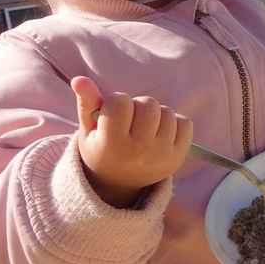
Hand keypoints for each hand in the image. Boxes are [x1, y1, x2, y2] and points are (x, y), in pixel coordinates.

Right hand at [71, 76, 192, 207]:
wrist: (119, 184)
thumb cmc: (102, 149)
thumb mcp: (88, 130)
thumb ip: (86, 103)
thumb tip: (79, 79)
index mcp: (111, 144)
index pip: (121, 101)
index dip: (116, 102)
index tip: (112, 116)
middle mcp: (138, 152)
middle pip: (148, 103)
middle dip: (138, 106)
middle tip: (130, 121)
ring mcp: (161, 156)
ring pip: (167, 112)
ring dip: (156, 114)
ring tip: (144, 128)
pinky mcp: (178, 158)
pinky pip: (185, 123)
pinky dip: (174, 123)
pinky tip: (160, 133)